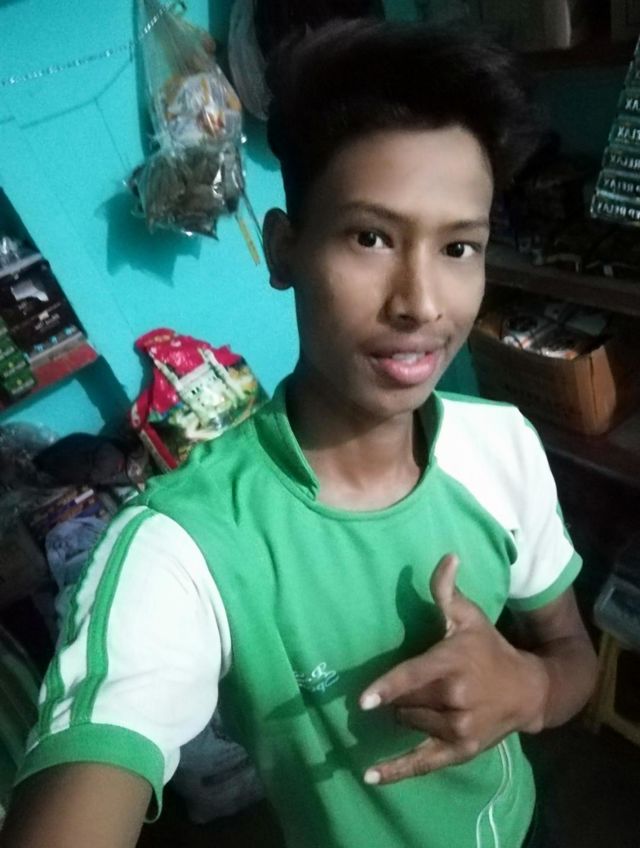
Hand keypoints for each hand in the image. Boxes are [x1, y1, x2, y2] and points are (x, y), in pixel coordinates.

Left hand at [359, 553, 548, 784]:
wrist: (528, 690)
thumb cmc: (489, 648)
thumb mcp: (471, 616)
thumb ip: (448, 591)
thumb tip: (446, 556)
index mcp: (453, 663)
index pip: (414, 676)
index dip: (389, 687)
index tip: (363, 700)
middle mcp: (455, 698)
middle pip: (404, 701)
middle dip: (399, 693)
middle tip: (412, 682)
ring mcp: (459, 728)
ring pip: (408, 723)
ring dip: (406, 713)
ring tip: (426, 699)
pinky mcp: (461, 750)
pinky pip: (422, 763)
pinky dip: (396, 771)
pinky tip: (369, 777)